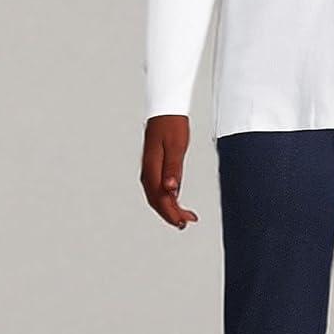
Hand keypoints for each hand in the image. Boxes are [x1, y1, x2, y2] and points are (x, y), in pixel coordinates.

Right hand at [141, 114, 197, 228]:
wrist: (165, 110)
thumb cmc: (171, 125)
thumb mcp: (175, 147)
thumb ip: (173, 169)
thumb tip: (171, 190)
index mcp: (152, 169)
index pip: (160, 198)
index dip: (171, 213)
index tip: (183, 221)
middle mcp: (148, 172)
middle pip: (157, 201)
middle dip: (170, 215)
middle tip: (185, 222)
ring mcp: (150, 170)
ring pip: (157, 196)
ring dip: (169, 208)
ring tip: (183, 217)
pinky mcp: (154, 167)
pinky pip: (158, 188)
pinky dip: (168, 198)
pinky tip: (176, 200)